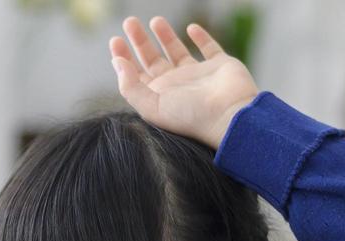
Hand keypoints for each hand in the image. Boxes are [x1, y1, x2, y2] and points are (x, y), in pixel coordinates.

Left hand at [109, 15, 260, 149]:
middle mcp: (177, 85)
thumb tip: (117, 62)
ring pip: (177, 52)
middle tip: (129, 22)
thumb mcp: (153, 107)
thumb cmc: (191, 116)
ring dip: (165, 36)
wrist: (229, 115)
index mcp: (159, 96)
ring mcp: (198, 75)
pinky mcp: (219, 65)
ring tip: (155, 20)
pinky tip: (191, 28)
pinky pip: (209, 48)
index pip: (136, 75)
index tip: (115, 40)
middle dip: (140, 41)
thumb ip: (131, 87)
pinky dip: (201, 37)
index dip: (124, 58)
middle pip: (153, 59)